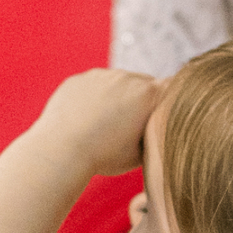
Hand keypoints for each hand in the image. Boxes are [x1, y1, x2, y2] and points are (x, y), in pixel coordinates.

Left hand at [33, 66, 163, 179]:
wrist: (61, 150)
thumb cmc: (104, 156)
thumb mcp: (141, 153)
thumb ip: (153, 134)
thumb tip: (159, 129)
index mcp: (148, 95)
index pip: (171, 87)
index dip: (167, 100)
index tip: (159, 113)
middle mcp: (127, 78)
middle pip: (144, 83)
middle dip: (141, 99)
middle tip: (130, 124)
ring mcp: (100, 76)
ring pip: (116, 83)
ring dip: (116, 97)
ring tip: (104, 125)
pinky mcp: (78, 80)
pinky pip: (92, 86)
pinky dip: (92, 98)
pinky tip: (84, 120)